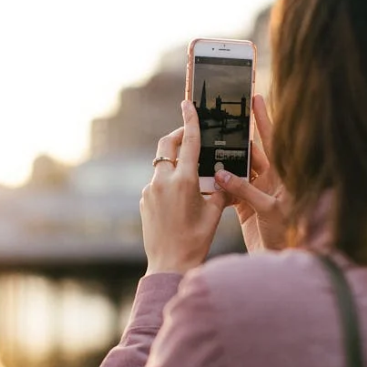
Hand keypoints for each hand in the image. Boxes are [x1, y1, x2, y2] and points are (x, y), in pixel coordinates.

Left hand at [141, 101, 230, 274]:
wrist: (169, 263)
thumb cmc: (197, 239)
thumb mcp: (215, 211)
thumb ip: (219, 187)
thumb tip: (223, 173)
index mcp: (185, 181)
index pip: (189, 142)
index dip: (190, 120)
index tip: (188, 103)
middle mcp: (163, 182)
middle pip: (167, 146)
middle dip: (178, 136)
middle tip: (189, 135)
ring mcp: (150, 190)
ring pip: (162, 165)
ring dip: (175, 163)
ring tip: (191, 175)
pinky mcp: (144, 200)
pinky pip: (157, 183)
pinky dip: (168, 181)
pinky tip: (180, 197)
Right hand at [213, 94, 289, 251]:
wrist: (281, 261)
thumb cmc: (287, 235)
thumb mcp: (269, 210)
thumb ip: (246, 192)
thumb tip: (221, 175)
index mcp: (282, 176)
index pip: (273, 140)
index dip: (265, 118)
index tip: (256, 97)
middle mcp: (271, 180)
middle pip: (253, 152)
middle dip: (238, 136)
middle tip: (223, 117)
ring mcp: (258, 192)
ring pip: (239, 170)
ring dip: (225, 161)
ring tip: (210, 144)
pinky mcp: (246, 207)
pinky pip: (230, 189)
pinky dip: (220, 184)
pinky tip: (207, 176)